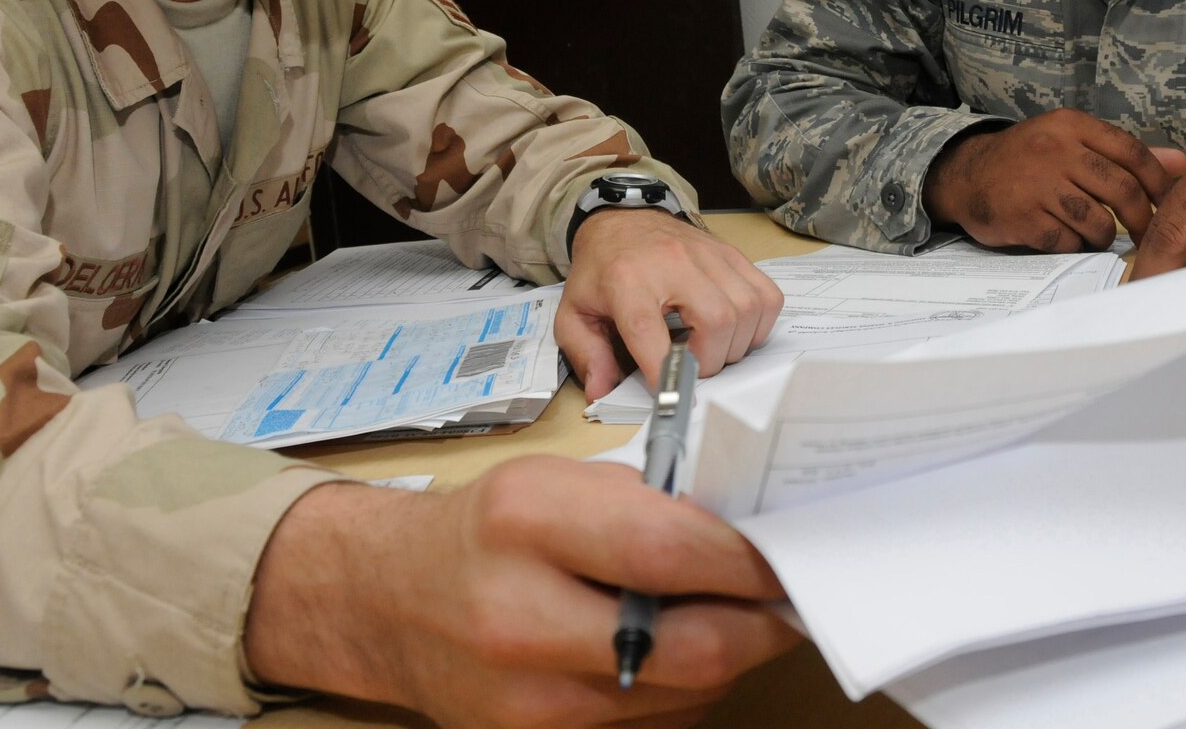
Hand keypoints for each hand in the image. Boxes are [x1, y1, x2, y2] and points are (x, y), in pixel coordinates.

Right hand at [245, 457, 800, 728]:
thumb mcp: (557, 480)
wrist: (386, 600)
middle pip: (690, 646)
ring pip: (682, 694)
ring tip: (745, 614)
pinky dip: (686, 687)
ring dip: (731, 656)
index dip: (750, 558)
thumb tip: (754, 531)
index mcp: (529, 522)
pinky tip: (687, 648)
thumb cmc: (487, 527)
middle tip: (799, 593)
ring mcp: (528, 700)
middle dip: (762, 622)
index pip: (672, 550)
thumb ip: (651, 503)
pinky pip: (652, 723)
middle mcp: (522, 617)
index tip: (796, 547)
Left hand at [561, 210, 783, 398]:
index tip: (666, 393)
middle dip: (709, 361)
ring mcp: (709, 255)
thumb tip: (604, 392)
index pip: (648, 330)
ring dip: (734, 345)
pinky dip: (758, 323)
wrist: (623, 219)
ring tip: (710, 349)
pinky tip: (734, 330)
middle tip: (691, 366)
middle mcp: (673, 262)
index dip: (662, 369)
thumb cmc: (601, 271)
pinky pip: (766, 296)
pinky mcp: (732, 254)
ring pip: (746, 310)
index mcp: (627, 279)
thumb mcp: (574, 313)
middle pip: (715, 321)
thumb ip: (586, 355)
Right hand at [923, 109, 1185, 251]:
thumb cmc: (1027, 161)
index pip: (1131, 152)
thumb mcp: (1070, 142)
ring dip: (1106, 236)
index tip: (1167, 203)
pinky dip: (1074, 245)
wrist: (966, 176)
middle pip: (1122, 190)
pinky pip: (1067, 240)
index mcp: (1071, 126)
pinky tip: (1066, 237)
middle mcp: (1055, 150)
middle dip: (1142, 218)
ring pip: (1098, 221)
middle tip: (1145, 234)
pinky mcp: (1022, 218)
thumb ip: (1122, 153)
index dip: (1158, 182)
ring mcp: (1037, 185)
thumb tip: (1180, 163)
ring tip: (1097, 235)